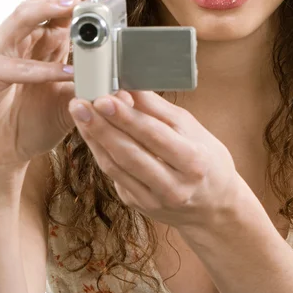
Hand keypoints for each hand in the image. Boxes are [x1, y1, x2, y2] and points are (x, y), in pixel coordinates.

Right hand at [0, 0, 115, 169]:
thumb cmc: (31, 120)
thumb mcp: (71, 99)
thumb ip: (92, 85)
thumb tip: (125, 83)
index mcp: (41, 38)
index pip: (60, 0)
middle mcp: (19, 38)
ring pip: (22, 17)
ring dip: (51, 9)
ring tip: (76, 6)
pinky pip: (14, 66)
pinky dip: (42, 68)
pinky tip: (66, 71)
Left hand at [69, 89, 240, 229]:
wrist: (213, 206)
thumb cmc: (206, 158)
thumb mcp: (192, 129)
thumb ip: (159, 109)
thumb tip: (130, 86)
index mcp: (193, 161)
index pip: (153, 135)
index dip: (126, 117)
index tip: (104, 98)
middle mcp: (174, 186)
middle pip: (129, 153)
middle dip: (101, 126)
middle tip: (80, 103)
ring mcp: (154, 200)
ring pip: (116, 167)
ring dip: (94, 138)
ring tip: (79, 113)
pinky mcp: (138, 205)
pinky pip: (114, 176)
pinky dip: (100, 152)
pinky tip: (90, 132)